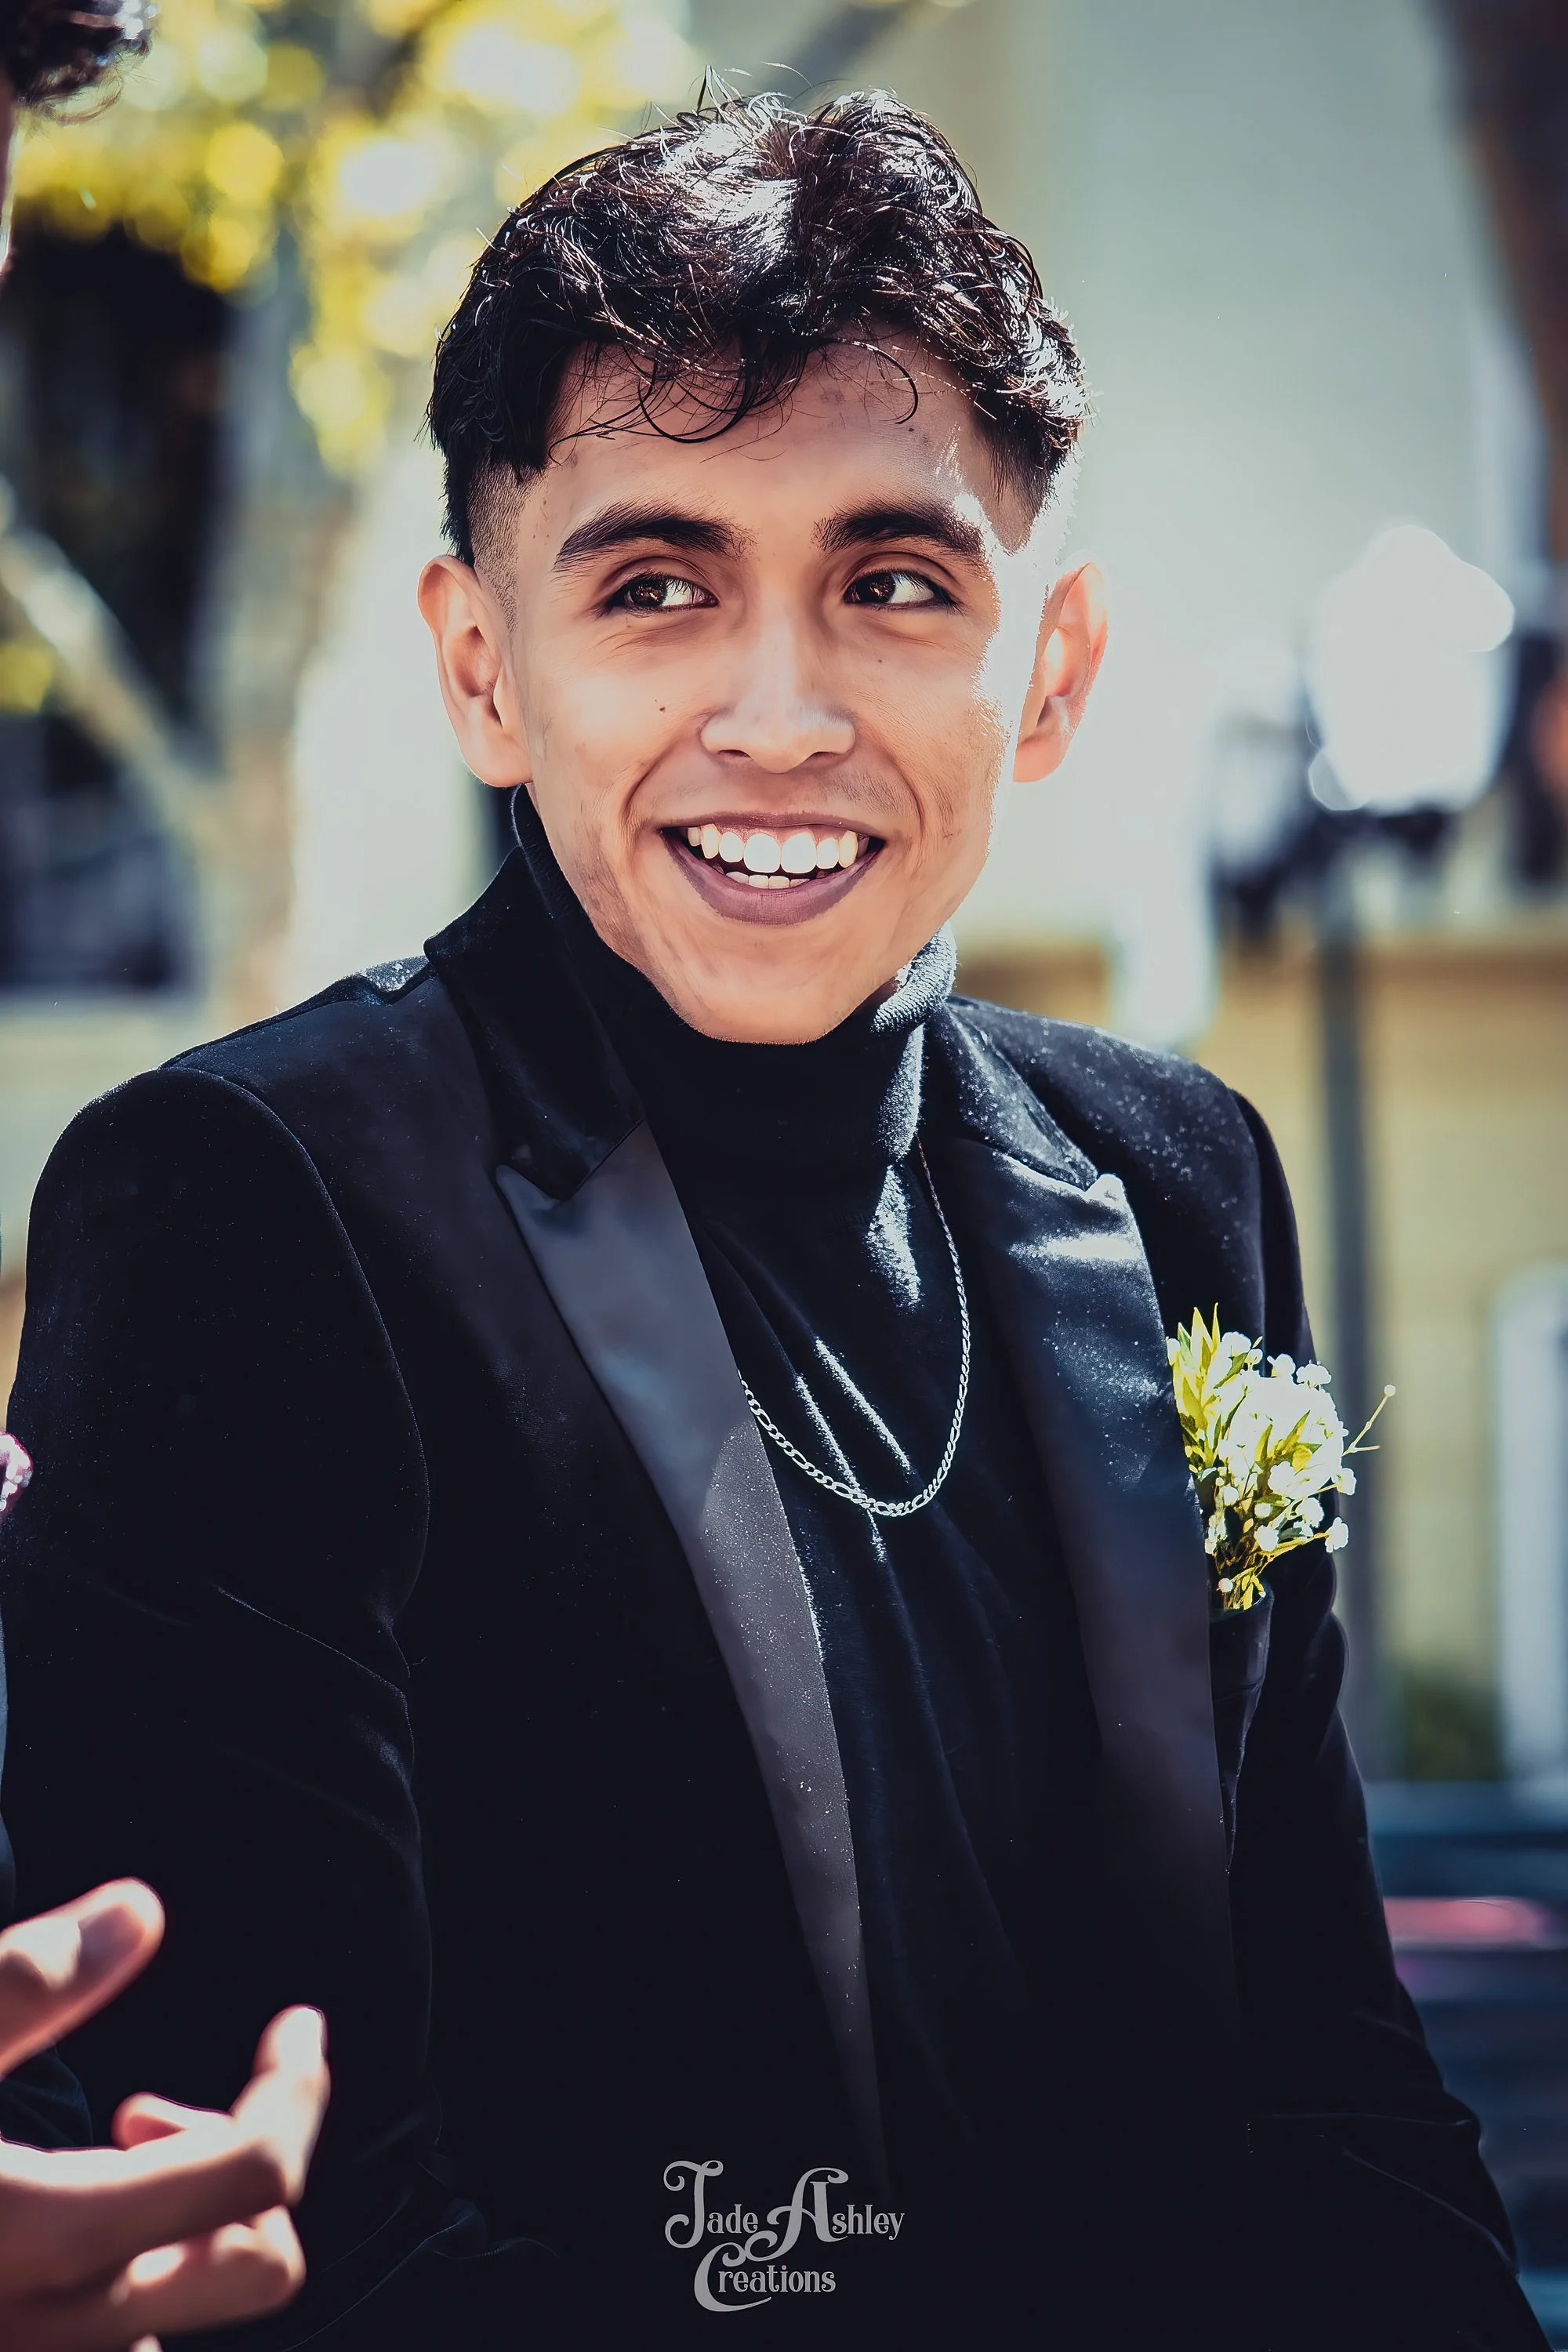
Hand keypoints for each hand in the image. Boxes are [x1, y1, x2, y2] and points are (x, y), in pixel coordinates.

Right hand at [0, 1879, 328, 2350]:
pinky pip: (116, 2343)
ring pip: (182, 2316)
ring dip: (182, 2234)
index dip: (297, 2086)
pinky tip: (64, 2222)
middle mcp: (63, 2333)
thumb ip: (24, 1983)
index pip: (258, 2172)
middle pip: (257, 2266)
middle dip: (242, 2165)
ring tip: (104, 2158)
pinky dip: (129, 2282)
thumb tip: (142, 1912)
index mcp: (56, 2238)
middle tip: (149, 2107)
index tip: (297, 2024)